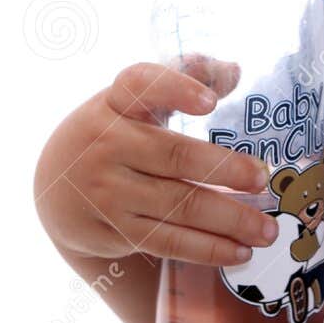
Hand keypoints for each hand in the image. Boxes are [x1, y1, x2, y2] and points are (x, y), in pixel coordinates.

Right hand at [34, 56, 278, 267]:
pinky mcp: (113, 230)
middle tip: (263, 178)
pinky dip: (208, 249)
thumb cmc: (114, 132)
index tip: (211, 102)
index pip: (142, 85)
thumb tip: (234, 71)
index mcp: (115, 102)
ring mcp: (107, 191)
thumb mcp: (134, 100)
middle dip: (225, 169)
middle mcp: (107, 144)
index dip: (177, 89)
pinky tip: (240, 251)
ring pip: (178, 206)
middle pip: (174, 156)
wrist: (56, 188)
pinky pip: (168, 242)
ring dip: (229, 220)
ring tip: (267, 229)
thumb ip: (183, 76)